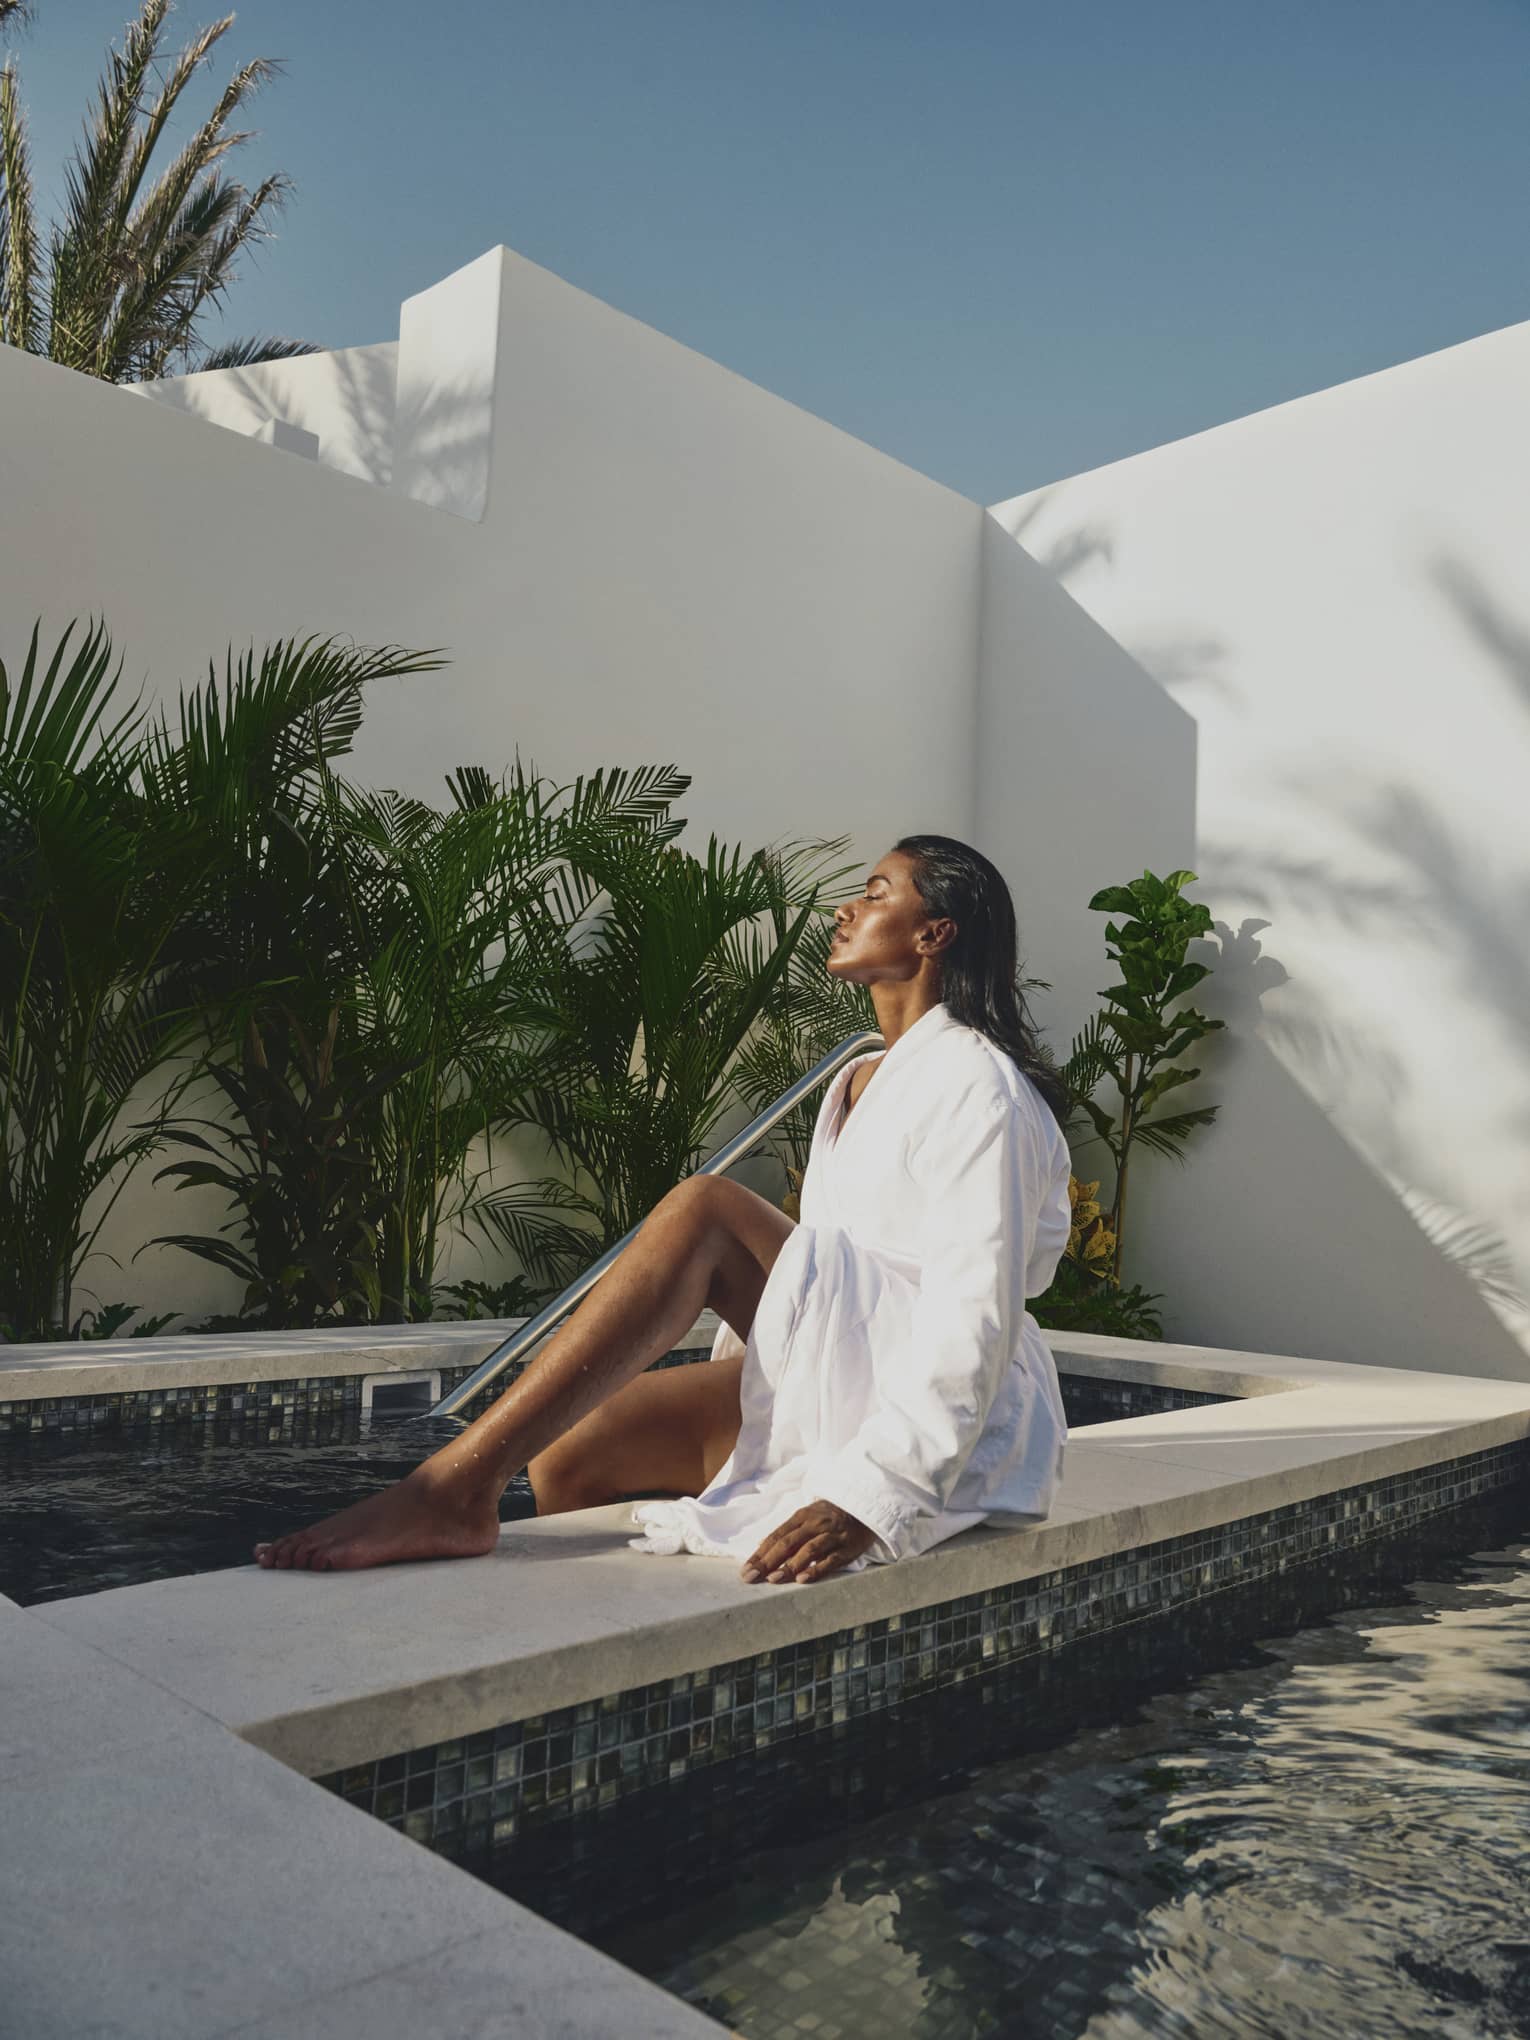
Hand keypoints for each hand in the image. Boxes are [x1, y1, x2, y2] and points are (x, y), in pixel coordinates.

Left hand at [740, 1500, 875, 1583]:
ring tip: (773, 1579)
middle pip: (788, 1543)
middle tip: (751, 1577)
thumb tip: (761, 1545)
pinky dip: (816, 1569)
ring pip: (808, 1550)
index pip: (776, 1536)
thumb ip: (787, 1531)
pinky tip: (802, 1579)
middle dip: (767, 1561)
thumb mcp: (807, 1516)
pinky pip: (830, 1560)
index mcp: (802, 1516)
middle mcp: (815, 1525)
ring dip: (789, 1565)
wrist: (865, 1507)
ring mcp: (832, 1536)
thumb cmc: (830, 1515)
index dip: (760, 1553)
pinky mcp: (847, 1548)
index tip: (745, 1570)